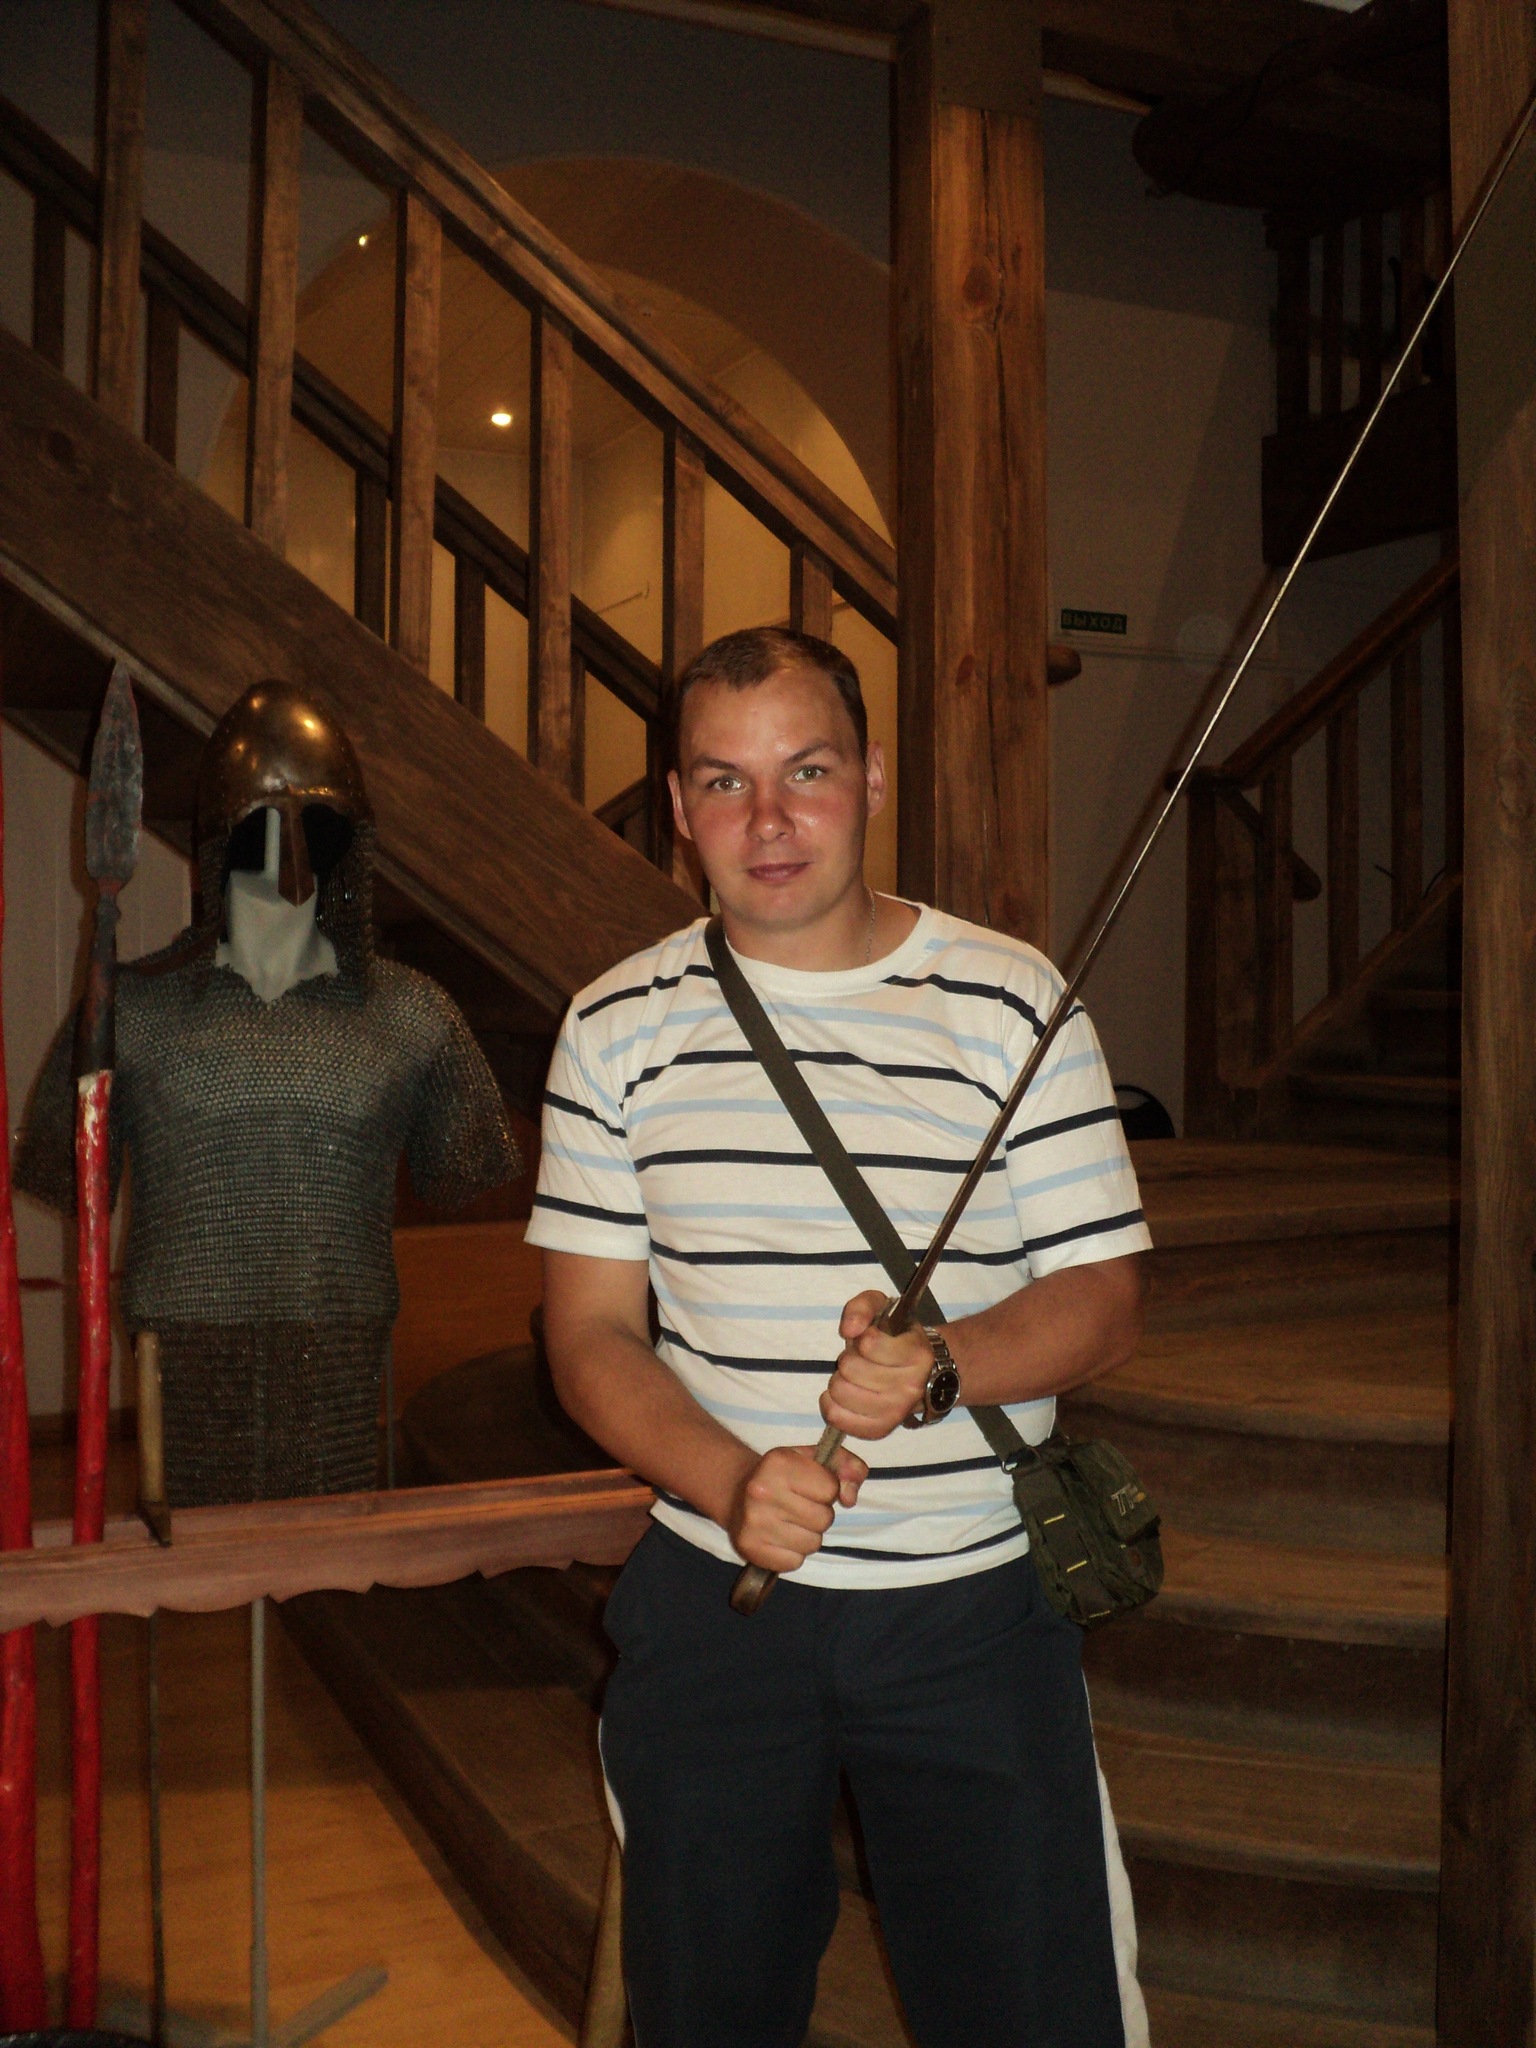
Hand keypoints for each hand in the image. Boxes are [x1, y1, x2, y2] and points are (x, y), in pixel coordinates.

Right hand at [729, 1443, 867, 1574]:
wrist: (736, 1492)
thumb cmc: (782, 1475)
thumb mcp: (815, 1459)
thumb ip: (847, 1466)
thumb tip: (850, 1498)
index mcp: (779, 1462)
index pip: (831, 1488)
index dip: (827, 1490)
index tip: (811, 1487)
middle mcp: (762, 1491)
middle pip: (824, 1519)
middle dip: (819, 1514)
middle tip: (800, 1506)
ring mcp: (753, 1522)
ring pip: (813, 1543)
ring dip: (808, 1535)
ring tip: (790, 1522)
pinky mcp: (750, 1548)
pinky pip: (795, 1562)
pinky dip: (792, 1553)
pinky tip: (780, 1537)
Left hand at [822, 1289, 936, 1440]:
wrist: (925, 1374)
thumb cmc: (898, 1339)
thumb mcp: (884, 1309)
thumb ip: (862, 1307)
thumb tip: (849, 1329)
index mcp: (917, 1355)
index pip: (869, 1344)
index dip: (862, 1337)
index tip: (871, 1340)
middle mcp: (911, 1387)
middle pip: (850, 1368)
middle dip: (849, 1358)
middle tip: (862, 1360)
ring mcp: (896, 1412)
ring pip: (840, 1391)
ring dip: (841, 1379)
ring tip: (856, 1377)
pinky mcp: (879, 1429)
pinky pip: (838, 1418)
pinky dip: (831, 1404)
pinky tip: (842, 1395)